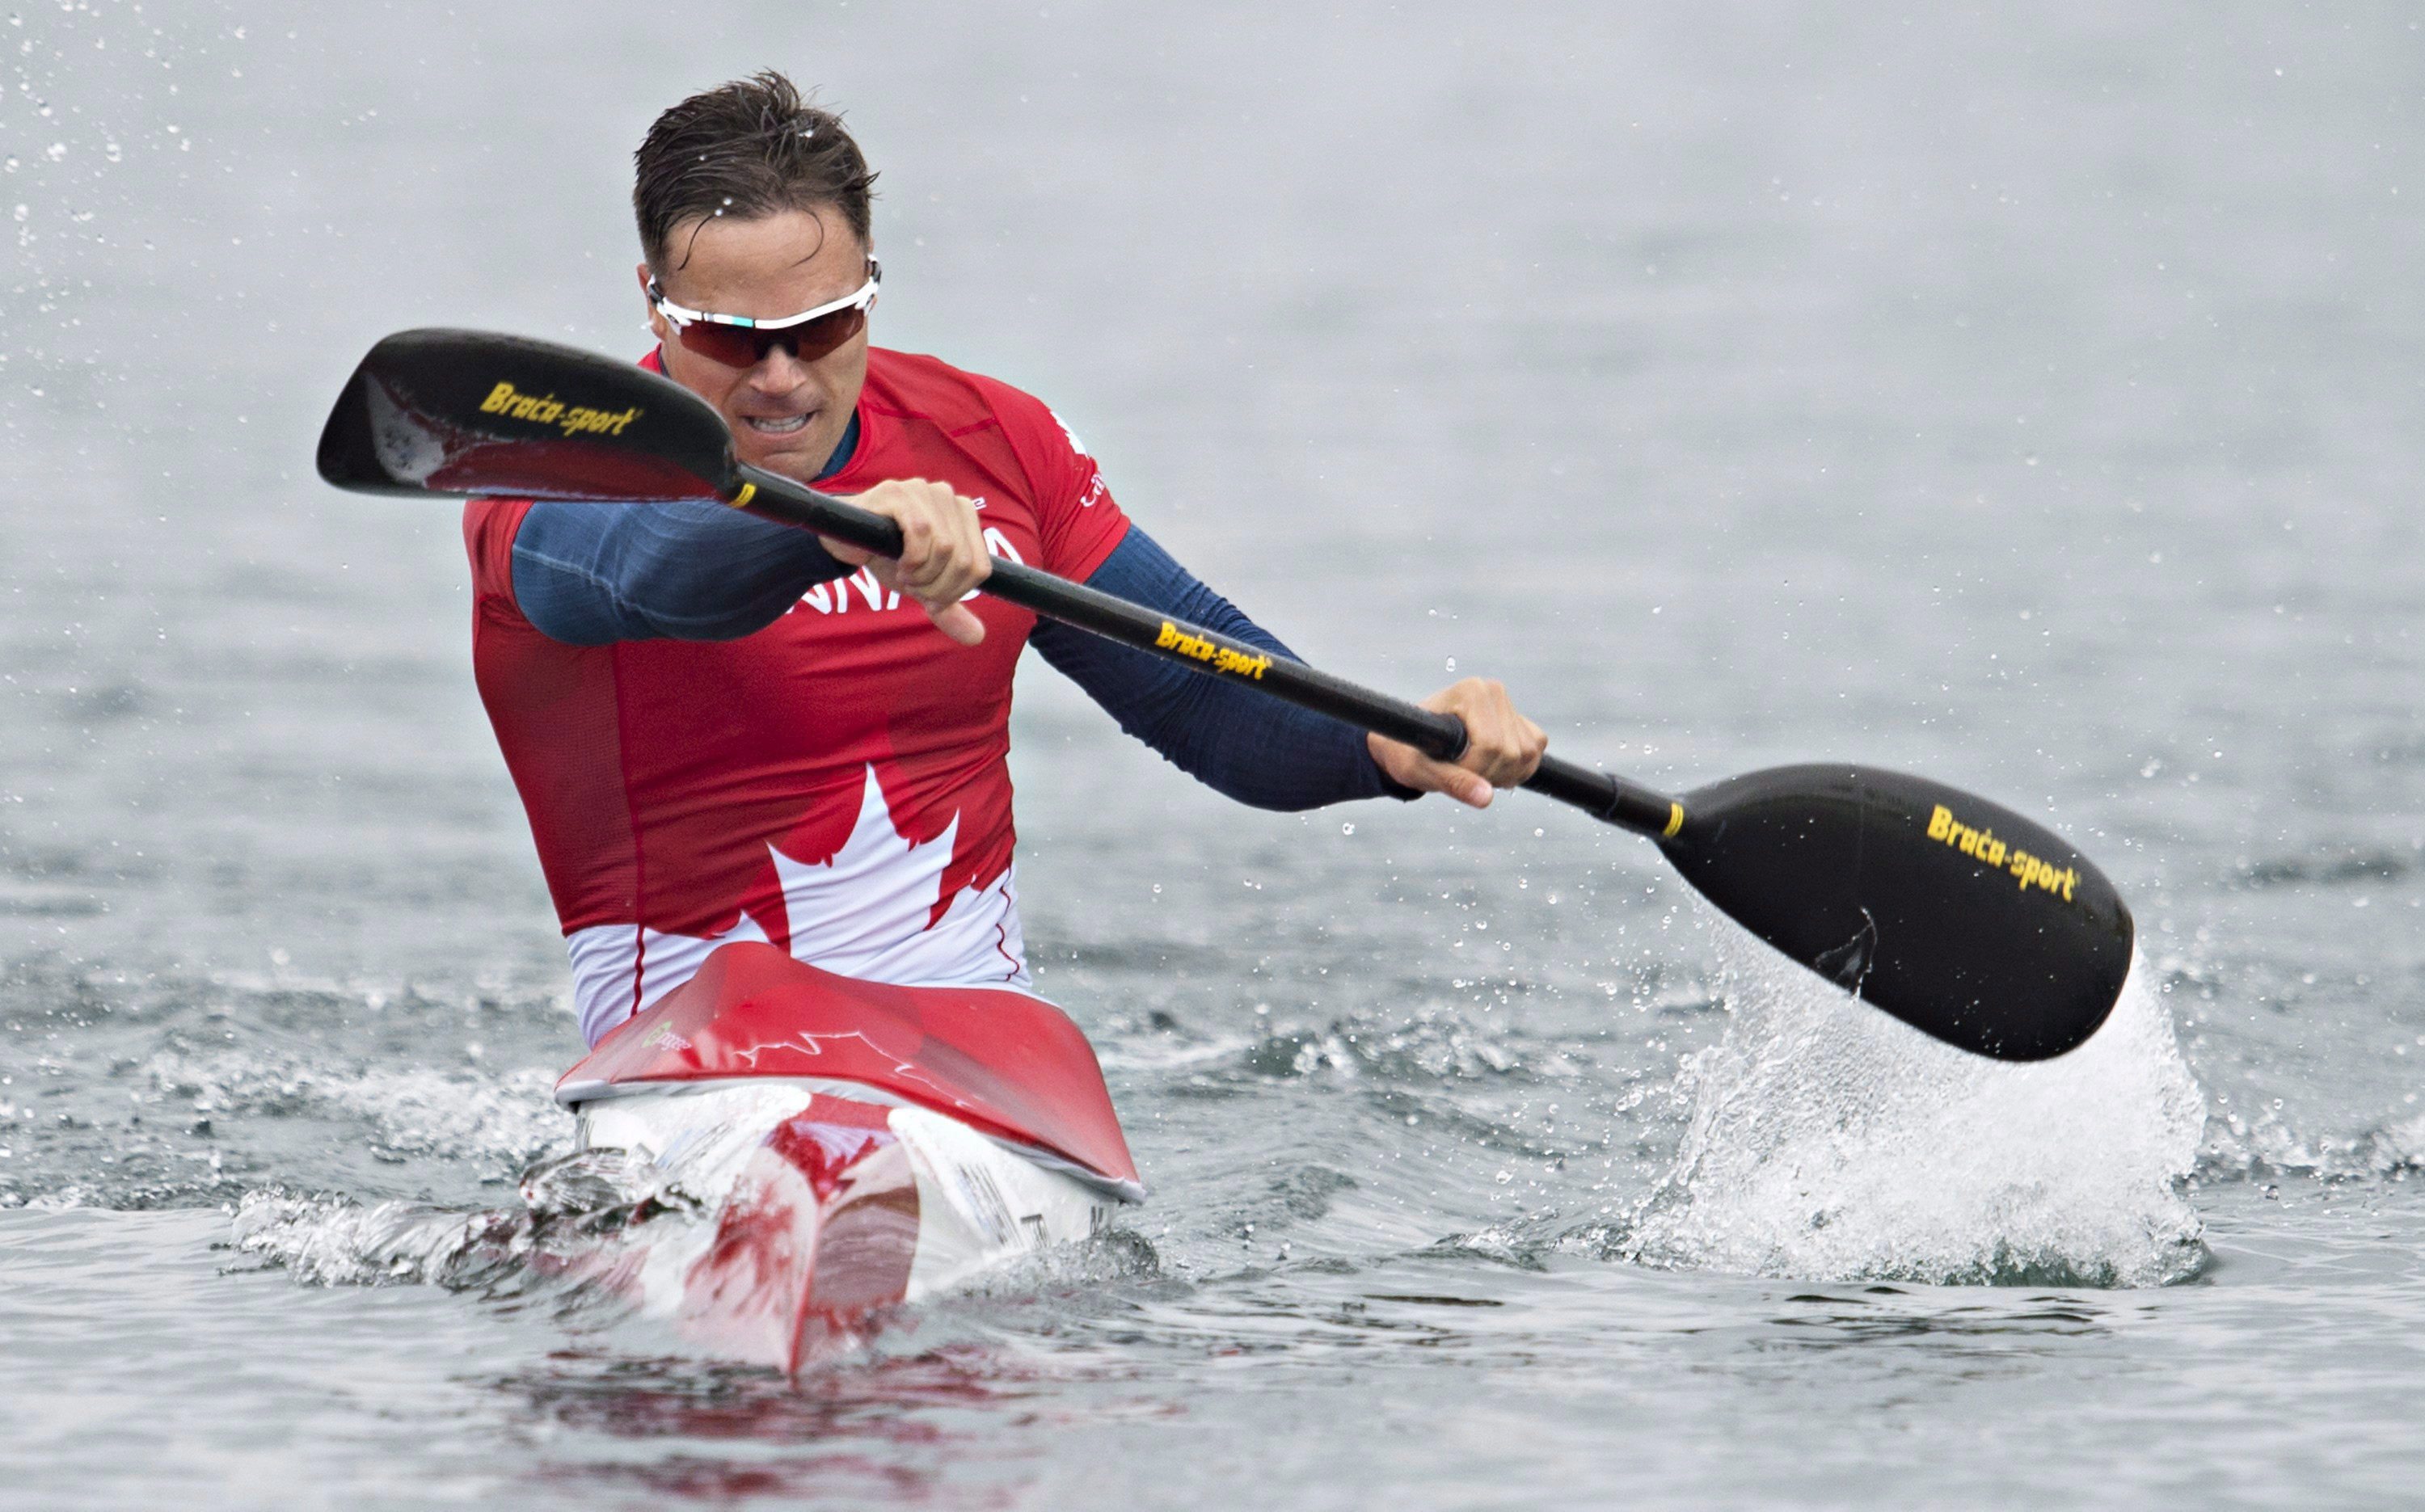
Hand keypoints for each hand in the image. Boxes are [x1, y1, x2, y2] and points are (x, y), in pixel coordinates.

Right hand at [821, 478, 991, 644]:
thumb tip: (977, 637)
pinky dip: (912, 558)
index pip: (981, 567)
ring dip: (923, 574)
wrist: (846, 543)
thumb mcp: (924, 587)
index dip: (956, 592)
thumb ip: (950, 609)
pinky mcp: (898, 492)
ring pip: (946, 547)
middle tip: (913, 585)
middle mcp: (948, 497)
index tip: (930, 596)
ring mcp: (924, 490)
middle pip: (964, 561)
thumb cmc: (888, 558)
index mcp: (964, 514)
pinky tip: (898, 562)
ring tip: (905, 573)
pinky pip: (921, 531)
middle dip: (938, 586)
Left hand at [1367, 677, 1545, 807]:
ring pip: (1527, 755)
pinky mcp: (1520, 721)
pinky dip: (1517, 770)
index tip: (1448, 770)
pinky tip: (1489, 768)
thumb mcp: (1422, 770)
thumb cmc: (1407, 753)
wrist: (1407, 744)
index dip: (1473, 769)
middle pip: (1512, 753)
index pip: (1491, 745)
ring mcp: (1509, 705)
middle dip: (1487, 774)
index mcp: (1470, 692)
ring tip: (1472, 770)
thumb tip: (1486, 798)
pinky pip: (1535, 752)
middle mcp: (1494, 691)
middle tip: (1459, 772)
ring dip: (1502, 775)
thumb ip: (1454, 783)